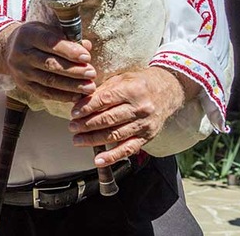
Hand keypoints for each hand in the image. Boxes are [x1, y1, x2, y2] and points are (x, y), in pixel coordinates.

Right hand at [2, 21, 97, 100]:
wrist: (9, 49)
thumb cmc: (35, 37)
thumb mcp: (47, 30)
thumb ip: (66, 37)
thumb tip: (87, 46)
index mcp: (28, 35)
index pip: (50, 43)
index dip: (69, 51)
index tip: (87, 57)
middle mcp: (21, 53)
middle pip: (50, 64)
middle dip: (74, 70)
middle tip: (92, 74)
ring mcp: (21, 71)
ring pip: (49, 80)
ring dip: (72, 85)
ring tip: (89, 87)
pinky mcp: (23, 85)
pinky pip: (45, 93)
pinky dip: (62, 96)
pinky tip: (76, 96)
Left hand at [68, 67, 188, 165]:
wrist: (167, 91)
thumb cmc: (138, 84)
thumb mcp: (121, 79)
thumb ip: (102, 90)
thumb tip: (80, 102)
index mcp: (132, 90)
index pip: (105, 100)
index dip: (87, 108)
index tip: (74, 113)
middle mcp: (140, 108)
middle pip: (109, 119)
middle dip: (87, 125)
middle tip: (72, 127)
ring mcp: (144, 124)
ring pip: (116, 135)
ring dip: (94, 140)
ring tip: (78, 140)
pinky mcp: (147, 137)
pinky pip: (128, 149)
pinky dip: (113, 156)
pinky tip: (98, 160)